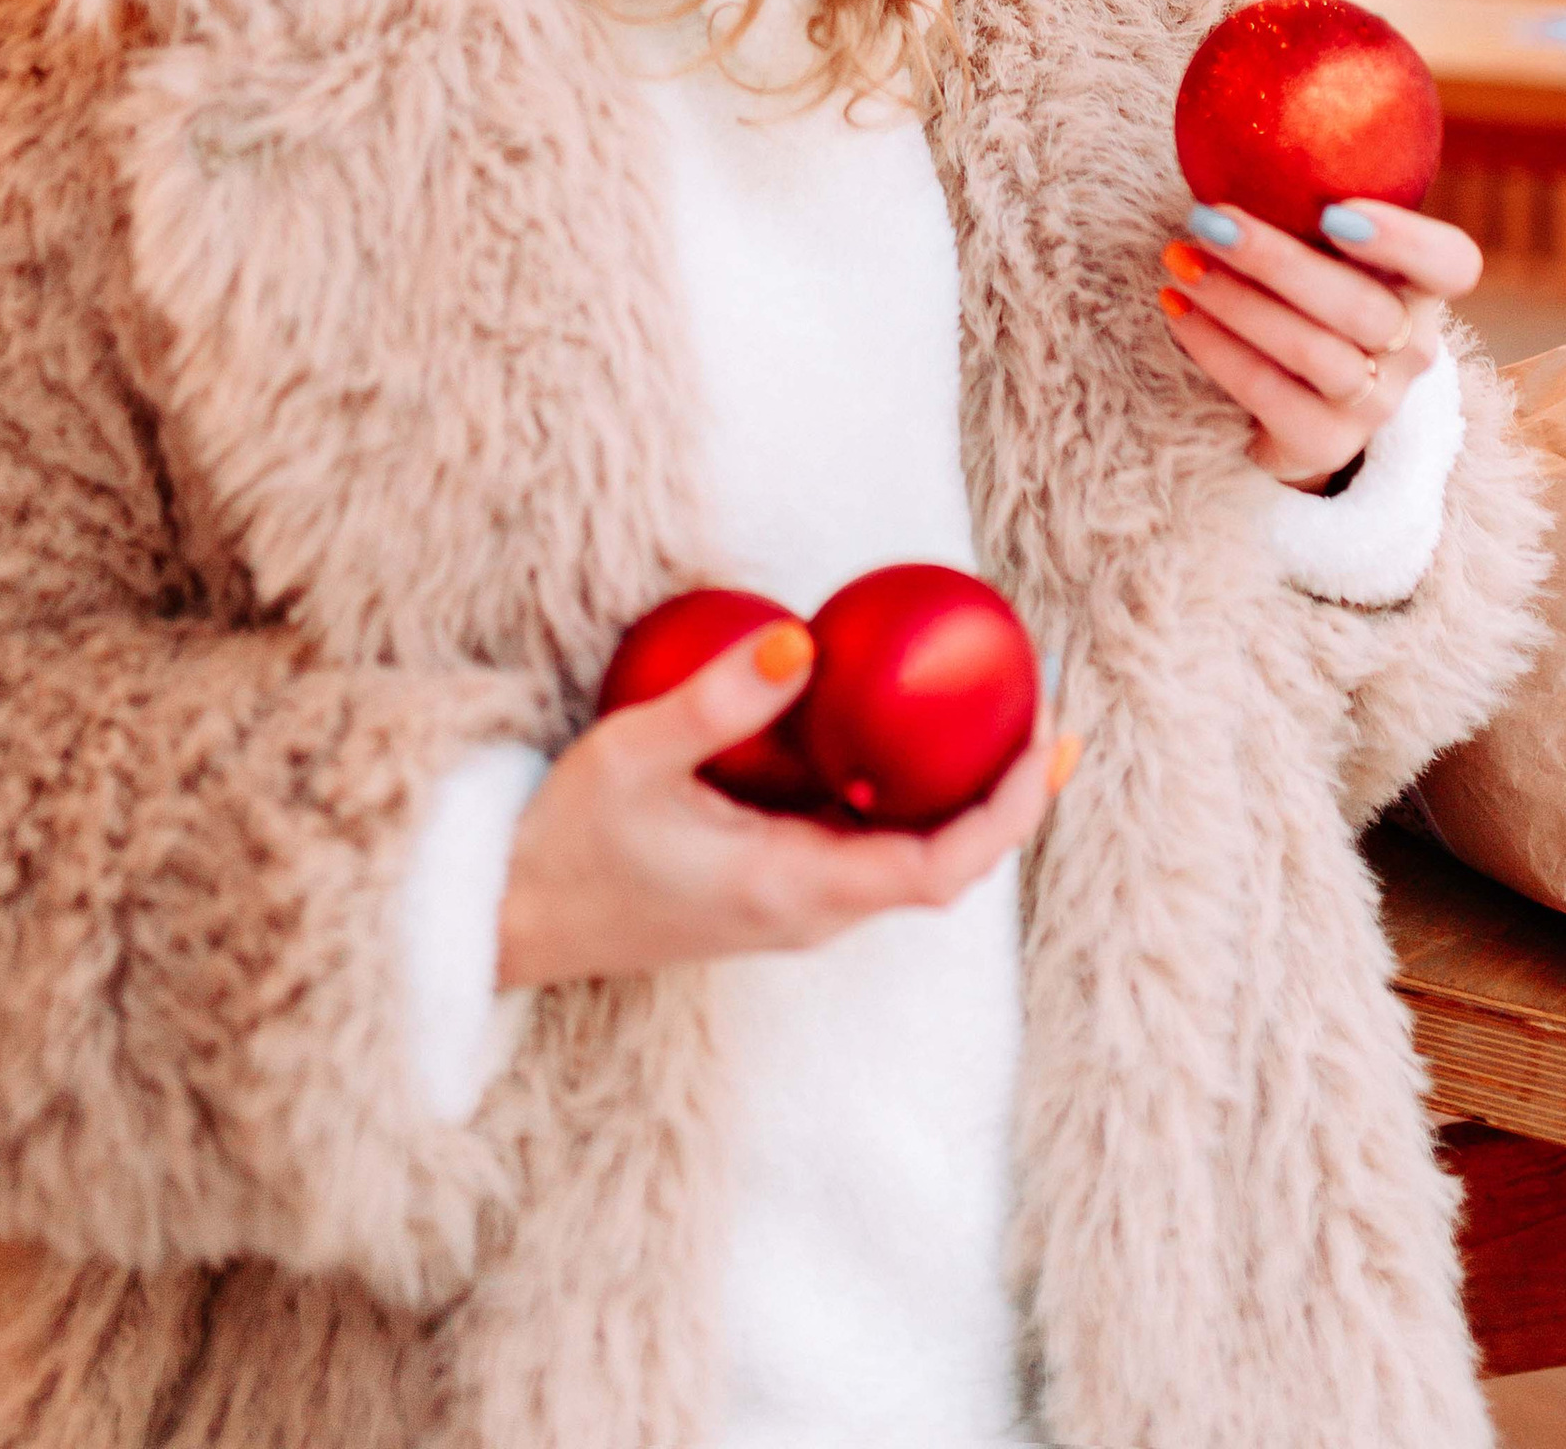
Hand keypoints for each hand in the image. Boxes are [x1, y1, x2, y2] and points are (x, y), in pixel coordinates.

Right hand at [494, 622, 1067, 989]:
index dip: (1010, 809)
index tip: (1050, 737)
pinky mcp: (778, 891)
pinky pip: (874, 848)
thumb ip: (717, 703)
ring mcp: (797, 907)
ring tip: (1006, 710)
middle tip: (1049, 702)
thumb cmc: (569, 842)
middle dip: (1012, 792)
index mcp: (794, 891)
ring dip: (971, 796)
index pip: (942, 869)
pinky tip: (915, 737)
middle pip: (949, 866)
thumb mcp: (632, 757)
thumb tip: (804, 646)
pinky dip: (917, 799)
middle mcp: (812, 912)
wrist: (515, 920)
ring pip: (915, 860)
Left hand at [1157, 197, 1482, 489]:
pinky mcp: (1325, 443)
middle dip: (1275, 260)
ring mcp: (1375, 402)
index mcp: (1422, 286)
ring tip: (1179, 260)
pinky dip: (1216, 348)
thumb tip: (1238, 119)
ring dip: (1236, 301)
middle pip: (1360, 307)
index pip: (1452, 263)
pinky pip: (1269, 394)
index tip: (1336, 211)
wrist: (1295, 403)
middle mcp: (1413, 347)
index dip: (1404, 239)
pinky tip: (1177, 310)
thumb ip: (1305, 201)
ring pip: (1311, 350)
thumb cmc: (1304, 293)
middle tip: (1208, 219)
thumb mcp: (1320, 250)